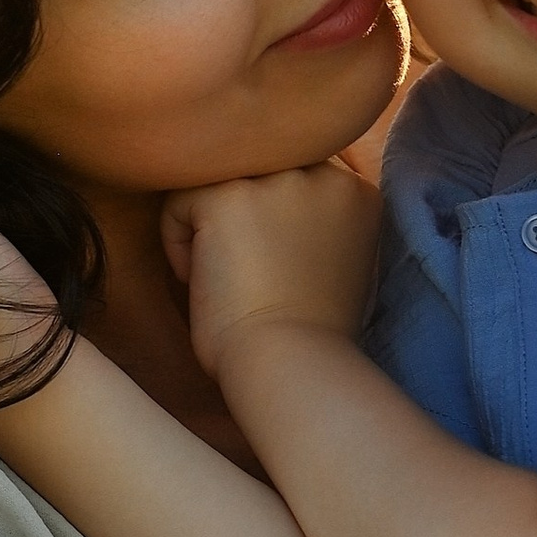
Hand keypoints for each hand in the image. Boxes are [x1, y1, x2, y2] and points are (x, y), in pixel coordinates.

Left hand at [163, 164, 378, 388]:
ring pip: (216, 184)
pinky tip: (202, 283)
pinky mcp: (228, 196)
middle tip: (247, 276)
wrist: (291, 363)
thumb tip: (266, 207)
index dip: (269, 221)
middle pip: (254, 172)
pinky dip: (178, 245)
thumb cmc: (308, 336)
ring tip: (227, 280)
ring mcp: (277, 180)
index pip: (294, 177)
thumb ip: (317, 222)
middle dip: (240, 219)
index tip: (272, 271)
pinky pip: (178, 203)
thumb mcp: (337, 264)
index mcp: (358, 194)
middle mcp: (324, 175)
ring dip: (209, 230)